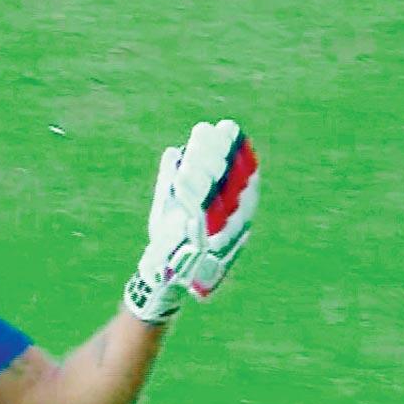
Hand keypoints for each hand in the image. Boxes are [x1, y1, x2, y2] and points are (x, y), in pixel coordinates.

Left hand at [123, 119, 259, 323]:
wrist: (161, 276)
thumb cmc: (171, 239)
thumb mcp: (171, 206)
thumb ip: (172, 179)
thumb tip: (172, 151)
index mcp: (231, 214)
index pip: (241, 178)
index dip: (237, 154)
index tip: (229, 129)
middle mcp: (230, 224)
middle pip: (231, 182)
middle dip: (223, 153)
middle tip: (216, 127)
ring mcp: (215, 234)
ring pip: (215, 194)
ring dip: (208, 166)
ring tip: (202, 141)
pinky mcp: (196, 243)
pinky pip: (195, 213)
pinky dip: (190, 192)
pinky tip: (183, 172)